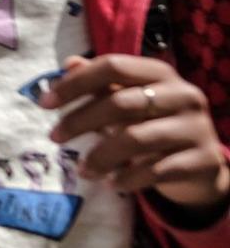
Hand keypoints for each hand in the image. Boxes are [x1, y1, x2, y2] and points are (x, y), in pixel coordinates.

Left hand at [40, 53, 229, 214]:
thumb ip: (101, 84)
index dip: (75, 83)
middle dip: (80, 121)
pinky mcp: (203, 160)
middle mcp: (183, 95)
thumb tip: (68, 64)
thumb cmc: (154, 124)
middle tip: (54, 138)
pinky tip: (111, 183)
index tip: (43, 103)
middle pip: (121, 103)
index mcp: (160, 73)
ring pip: (137, 139)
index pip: (112, 66)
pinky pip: (158, 170)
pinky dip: (128, 178)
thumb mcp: (129, 100)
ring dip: (101, 156)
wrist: (201, 163)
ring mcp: (196, 128)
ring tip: (82, 170)